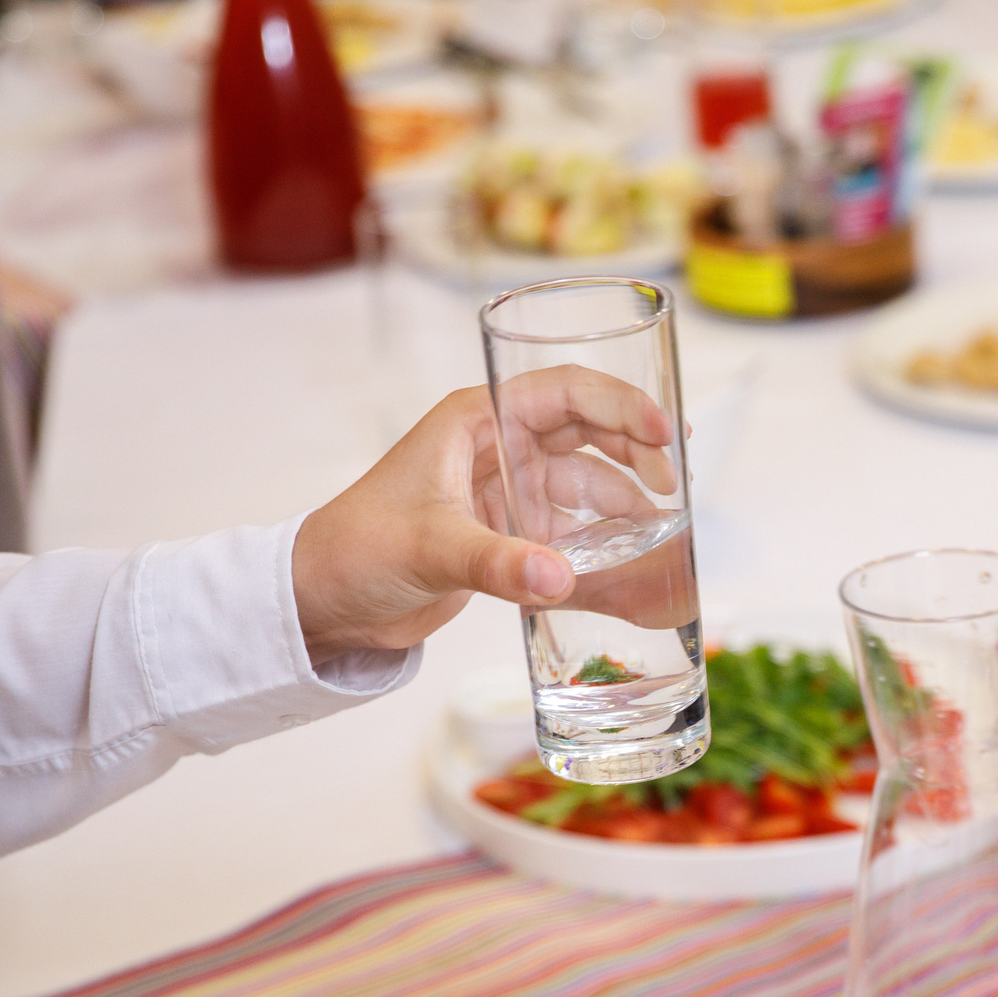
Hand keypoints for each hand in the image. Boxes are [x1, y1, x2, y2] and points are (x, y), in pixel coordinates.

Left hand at [291, 368, 681, 662]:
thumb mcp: (430, 548)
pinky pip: (569, 527)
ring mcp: (505, 491)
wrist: (324, 605)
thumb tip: (560, 579)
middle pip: (586, 431)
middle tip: (674, 481)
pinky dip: (601, 539)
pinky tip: (630, 554)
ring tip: (662, 525)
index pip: (563, 391)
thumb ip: (497, 564)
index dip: (619, 404)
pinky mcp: (507, 534)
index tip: (663, 432)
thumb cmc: (357, 550)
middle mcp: (496, 447)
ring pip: (584, 481)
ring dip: (623, 499)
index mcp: (476, 420)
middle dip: (634, 449)